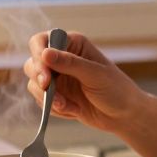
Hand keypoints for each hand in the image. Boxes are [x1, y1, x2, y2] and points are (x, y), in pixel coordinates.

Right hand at [22, 30, 146, 132]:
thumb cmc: (116, 90)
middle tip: (50, 93)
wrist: (124, 116)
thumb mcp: (95, 75)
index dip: (38, 56)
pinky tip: (73, 110)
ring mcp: (58, 77)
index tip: (45, 76)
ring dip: (47, 97)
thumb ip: (70, 64)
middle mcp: (62, 58)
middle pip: (33, 63)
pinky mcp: (57, 95)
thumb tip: (45, 54)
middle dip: (40, 80)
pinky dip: (53, 108)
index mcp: (72, 44)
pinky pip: (41, 100)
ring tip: (66, 106)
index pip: (42, 41)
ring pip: (34, 83)